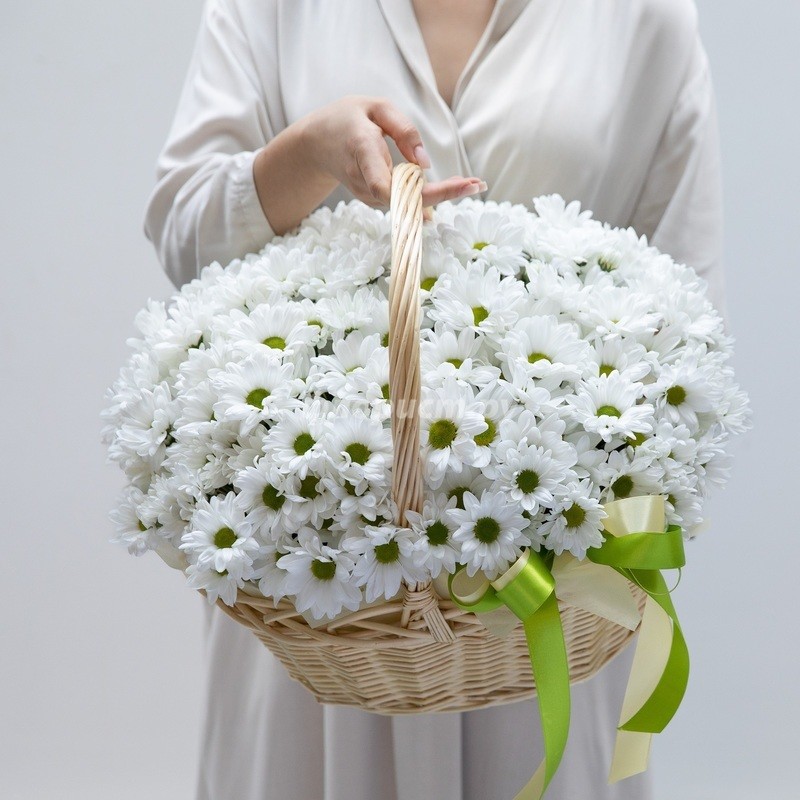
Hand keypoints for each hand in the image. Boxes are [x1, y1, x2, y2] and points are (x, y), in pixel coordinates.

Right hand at [298, 95, 486, 208]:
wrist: (317, 143)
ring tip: (473, 184)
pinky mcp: (375, 200)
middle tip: (478, 184)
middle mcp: (365, 180)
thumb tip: (425, 164)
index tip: (450, 186)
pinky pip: (405, 200)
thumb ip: (402, 129)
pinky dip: (430, 194)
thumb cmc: (347, 119)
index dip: (419, 192)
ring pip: (409, 202)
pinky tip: (454, 187)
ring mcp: (369, 195)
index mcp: (362, 151)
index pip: (387, 185)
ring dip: (442, 194)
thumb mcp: (374, 107)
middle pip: (405, 198)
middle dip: (443, 194)